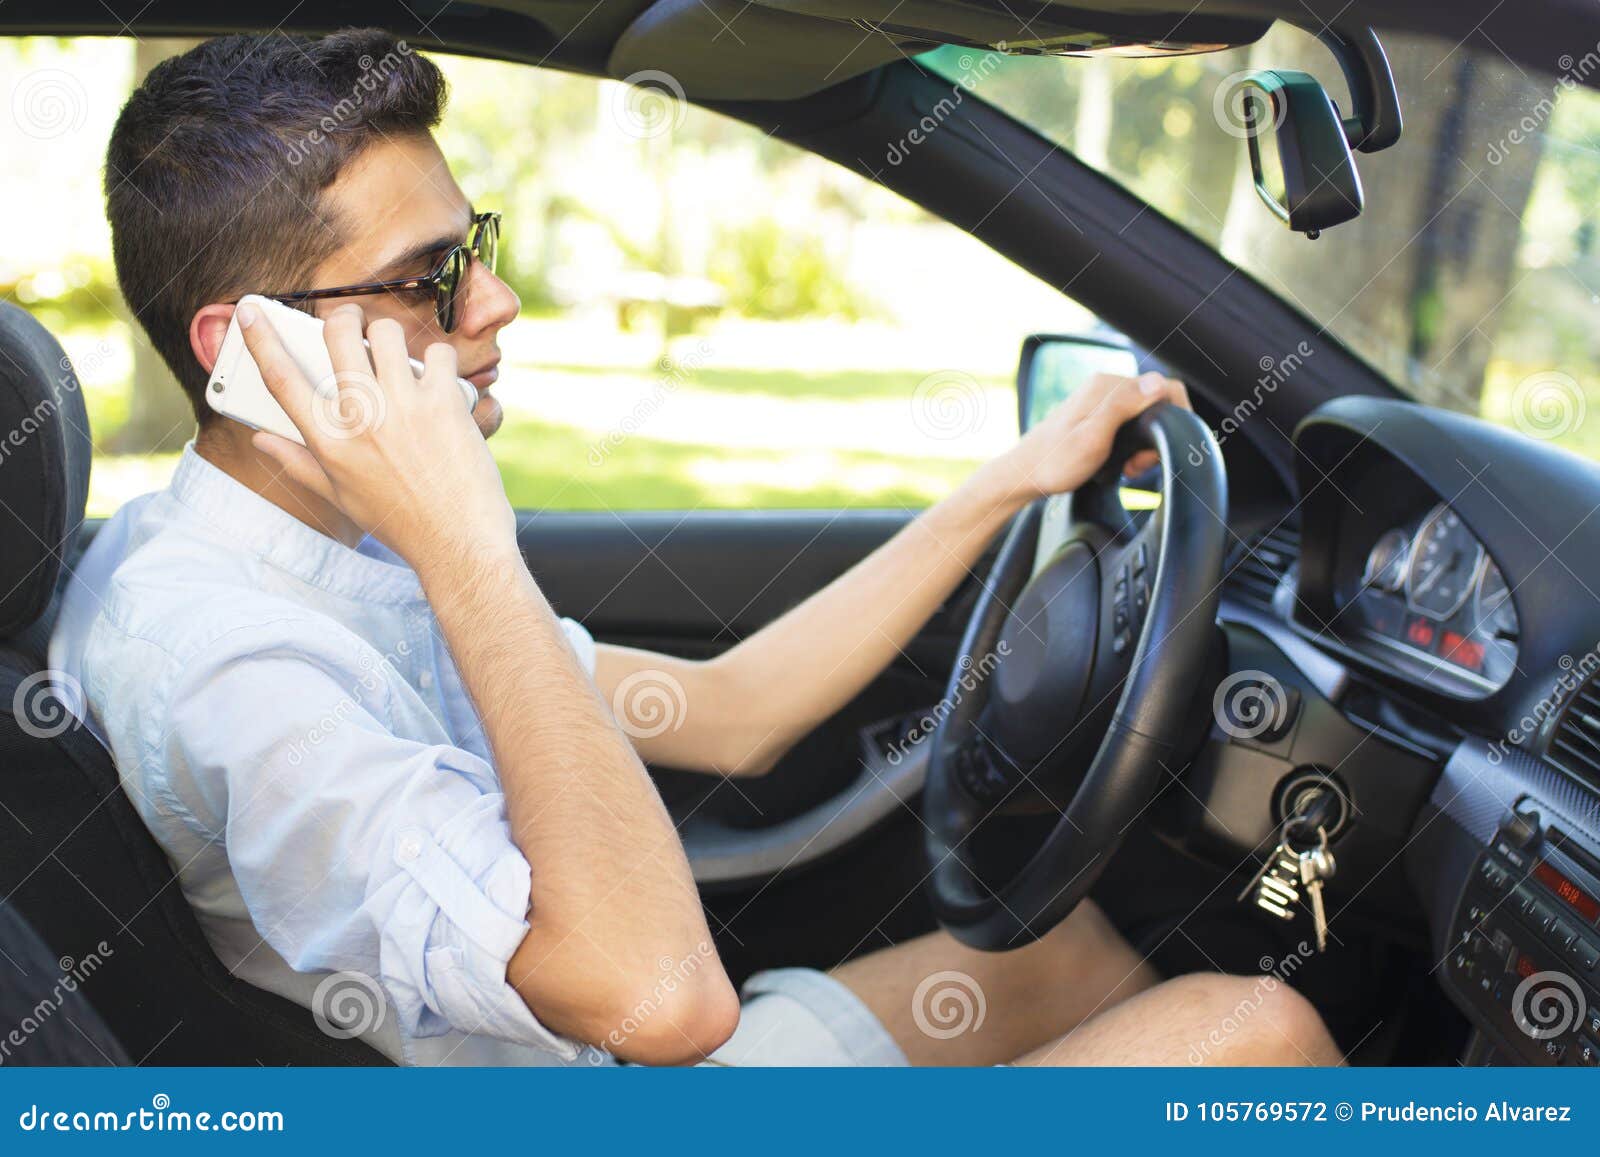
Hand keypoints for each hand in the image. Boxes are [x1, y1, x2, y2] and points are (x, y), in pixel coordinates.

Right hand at [236, 302, 517, 572]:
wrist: (457, 543)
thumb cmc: (398, 521)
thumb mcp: (339, 496)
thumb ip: (297, 462)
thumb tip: (259, 438)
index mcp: (327, 441)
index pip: (280, 379)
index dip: (260, 339)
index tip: (249, 311)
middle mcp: (359, 418)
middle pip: (336, 333)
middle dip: (343, 316)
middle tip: (352, 320)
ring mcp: (403, 407)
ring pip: (386, 333)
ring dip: (391, 336)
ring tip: (399, 355)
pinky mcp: (444, 404)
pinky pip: (438, 354)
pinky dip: (440, 361)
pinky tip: (441, 379)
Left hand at [977, 371, 1191, 507]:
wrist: (1024, 475)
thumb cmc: (1054, 463)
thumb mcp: (1092, 438)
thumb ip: (1123, 406)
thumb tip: (1158, 382)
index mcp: (1107, 386)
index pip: (1165, 388)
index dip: (1174, 419)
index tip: (1159, 450)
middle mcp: (1106, 387)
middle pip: (1158, 404)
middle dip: (1158, 437)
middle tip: (1139, 465)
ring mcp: (1102, 401)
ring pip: (1146, 417)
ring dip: (1145, 445)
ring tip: (1128, 467)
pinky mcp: (1098, 415)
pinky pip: (1131, 425)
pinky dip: (1133, 446)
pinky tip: (1120, 463)